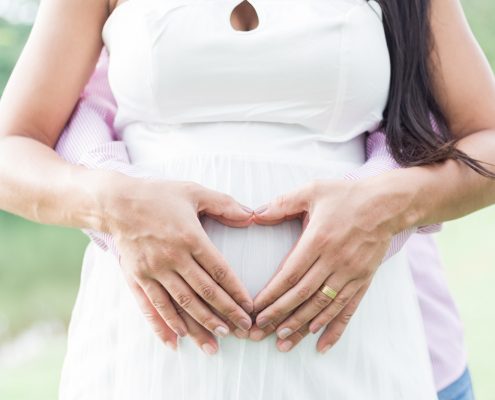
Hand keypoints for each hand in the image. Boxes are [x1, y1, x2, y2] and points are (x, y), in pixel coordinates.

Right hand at [106, 177, 254, 345]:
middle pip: (204, 292)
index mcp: (190, 237)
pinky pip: (152, 306)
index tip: (249, 307)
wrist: (115, 202)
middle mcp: (173, 258)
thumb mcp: (193, 192)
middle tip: (242, 330)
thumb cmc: (158, 194)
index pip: (219, 272)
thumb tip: (251, 215)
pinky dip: (164, 325)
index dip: (236, 292)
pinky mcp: (137, 277)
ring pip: (181, 304)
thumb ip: (224, 204)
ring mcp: (153, 270)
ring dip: (200, 325)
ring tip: (216, 344)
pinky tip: (177, 341)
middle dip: (225, 313)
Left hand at [251, 179, 401, 351]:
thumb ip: (283, 203)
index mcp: (318, 240)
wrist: (388, 204)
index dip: (271, 295)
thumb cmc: (347, 196)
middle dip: (279, 316)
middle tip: (259, 332)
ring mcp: (350, 274)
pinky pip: (348, 309)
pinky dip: (334, 329)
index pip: (290, 275)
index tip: (255, 310)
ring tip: (282, 342)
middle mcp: (334, 261)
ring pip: (322, 307)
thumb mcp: (313, 191)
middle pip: (302, 295)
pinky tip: (321, 345)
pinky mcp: (363, 280)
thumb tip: (255, 214)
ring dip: (301, 326)